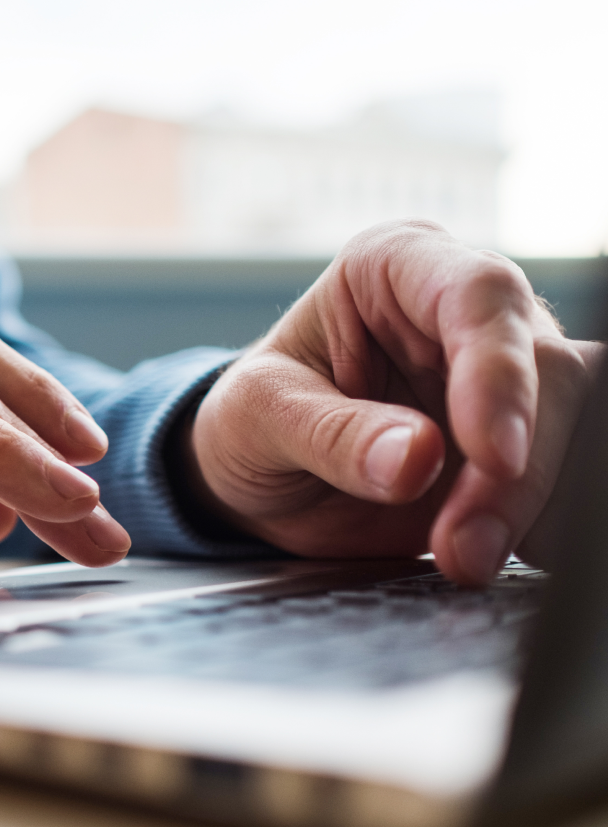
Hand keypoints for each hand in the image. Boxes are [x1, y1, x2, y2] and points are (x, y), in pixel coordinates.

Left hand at [187, 219, 601, 583]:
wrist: (258, 476)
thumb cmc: (251, 419)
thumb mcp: (258, 417)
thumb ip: (331, 433)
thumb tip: (417, 458)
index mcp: (396, 266)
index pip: (478, 294)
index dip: (498, 373)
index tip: (492, 455)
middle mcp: (467, 311)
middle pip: (548, 370)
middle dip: (514, 472)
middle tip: (462, 547)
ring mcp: (506, 379)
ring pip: (579, 425)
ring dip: (534, 506)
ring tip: (465, 560)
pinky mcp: (527, 445)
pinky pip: (569, 478)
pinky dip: (547, 524)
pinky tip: (500, 554)